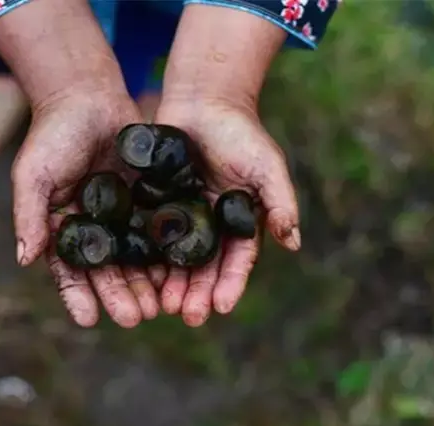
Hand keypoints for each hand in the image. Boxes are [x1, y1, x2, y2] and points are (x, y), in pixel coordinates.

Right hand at [13, 92, 163, 327]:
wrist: (86, 96)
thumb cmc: (52, 134)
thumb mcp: (33, 174)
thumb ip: (29, 215)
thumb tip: (25, 260)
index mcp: (62, 229)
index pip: (69, 270)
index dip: (78, 296)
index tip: (89, 319)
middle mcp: (94, 229)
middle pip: (107, 271)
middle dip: (120, 295)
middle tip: (136, 318)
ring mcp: (121, 217)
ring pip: (135, 258)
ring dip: (145, 284)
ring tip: (159, 306)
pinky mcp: (147, 201)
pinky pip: (158, 231)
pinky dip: (166, 253)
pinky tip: (177, 272)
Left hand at [154, 98, 300, 326]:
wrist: (203, 100)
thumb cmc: (240, 132)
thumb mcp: (267, 165)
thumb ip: (280, 201)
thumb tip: (294, 243)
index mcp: (239, 221)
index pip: (237, 260)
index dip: (230, 284)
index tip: (220, 306)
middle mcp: (210, 225)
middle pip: (204, 266)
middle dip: (197, 292)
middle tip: (187, 316)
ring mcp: (182, 216)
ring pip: (176, 257)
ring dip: (172, 283)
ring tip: (163, 305)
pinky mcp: (156, 204)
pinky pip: (150, 235)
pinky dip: (147, 257)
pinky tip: (140, 276)